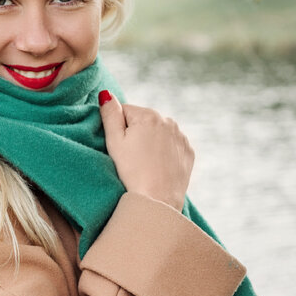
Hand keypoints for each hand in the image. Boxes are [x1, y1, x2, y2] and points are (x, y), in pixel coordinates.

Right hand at [99, 91, 193, 210]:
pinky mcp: (188, 151)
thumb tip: (107, 94)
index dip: (118, 129)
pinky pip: (172, 144)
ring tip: (144, 163)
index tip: (120, 148)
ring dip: (150, 141)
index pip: (125, 111)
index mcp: (149, 115)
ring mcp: (181, 136)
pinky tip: (157, 166)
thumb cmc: (131, 173)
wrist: (157, 202)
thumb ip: (110, 115)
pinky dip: (164, 152)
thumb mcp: (114, 142)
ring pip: (158, 132)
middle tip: (131, 158)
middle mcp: (169, 120)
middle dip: (136, 133)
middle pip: (143, 120)